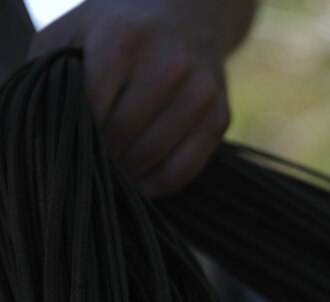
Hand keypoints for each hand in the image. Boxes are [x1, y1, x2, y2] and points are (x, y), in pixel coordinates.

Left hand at [28, 0, 230, 195]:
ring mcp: (200, 94)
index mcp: (124, 41)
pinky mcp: (220, 117)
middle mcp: (169, 67)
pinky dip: (155, 185)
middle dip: (97, 155)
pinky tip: (137, 180)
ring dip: (124, 173)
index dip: (72, 135)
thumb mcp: (74, 31)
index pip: (89, 111)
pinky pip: (181, 171)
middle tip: (84, 159)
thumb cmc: (118, 29)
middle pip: (119, 137)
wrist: (188, 14)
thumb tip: (39, 131)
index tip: (64, 143)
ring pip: (149, 158)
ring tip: (108, 169)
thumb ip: (48, 73)